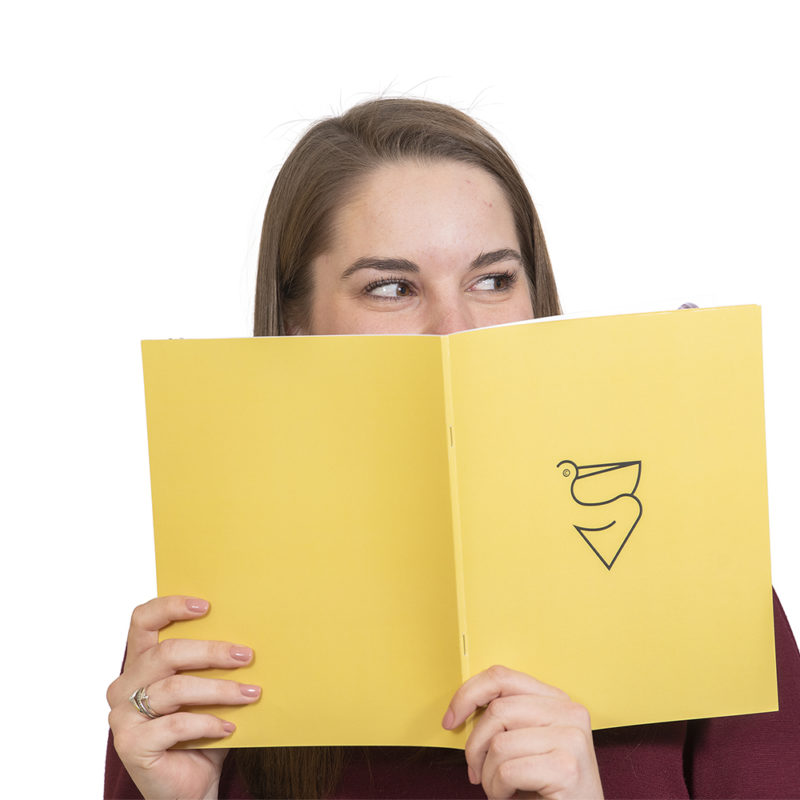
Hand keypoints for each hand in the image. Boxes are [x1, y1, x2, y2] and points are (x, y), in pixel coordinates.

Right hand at [106, 595, 260, 799]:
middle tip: (246, 656)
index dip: (170, 606)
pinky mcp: (130, 745)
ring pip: (176, 688)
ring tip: (251, 694)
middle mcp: (124, 686)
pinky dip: (208, 723)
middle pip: (166, 653)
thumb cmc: (201, 732)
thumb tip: (246, 638)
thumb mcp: (206, 691)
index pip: (142, 621)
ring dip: (220, 690)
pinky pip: (176, 725)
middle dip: (212, 651)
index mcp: (139, 663)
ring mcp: (122, 716)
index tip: (207, 606)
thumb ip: (211, 665)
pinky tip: (230, 727)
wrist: (190, 787)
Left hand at [442, 665, 602, 799]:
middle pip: (497, 711)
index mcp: (557, 699)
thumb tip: (462, 708)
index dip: (468, 694)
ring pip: (499, 744)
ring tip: (500, 788)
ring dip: (488, 775)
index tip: (451, 719)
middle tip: (477, 772)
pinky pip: (507, 771)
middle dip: (476, 746)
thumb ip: (507, 718)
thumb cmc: (546, 787)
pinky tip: (511, 796)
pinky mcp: (566, 768)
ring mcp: (571, 738)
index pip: (502, 677)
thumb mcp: (526, 742)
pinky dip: (498, 790)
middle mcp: (570, 712)